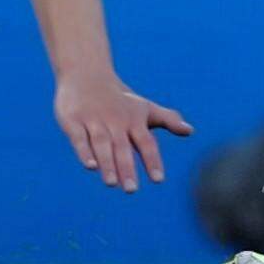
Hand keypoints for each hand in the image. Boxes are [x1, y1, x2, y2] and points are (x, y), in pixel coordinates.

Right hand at [55, 76, 192, 191]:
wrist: (86, 73)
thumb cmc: (120, 98)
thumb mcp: (144, 107)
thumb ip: (167, 119)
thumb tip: (190, 131)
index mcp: (134, 120)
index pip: (146, 143)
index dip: (152, 161)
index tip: (158, 180)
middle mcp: (115, 121)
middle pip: (122, 147)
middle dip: (127, 168)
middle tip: (132, 190)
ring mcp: (93, 121)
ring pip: (102, 144)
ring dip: (107, 163)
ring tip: (112, 183)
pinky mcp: (73, 121)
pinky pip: (79, 138)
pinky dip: (84, 152)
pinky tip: (90, 166)